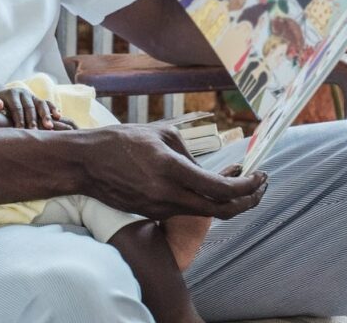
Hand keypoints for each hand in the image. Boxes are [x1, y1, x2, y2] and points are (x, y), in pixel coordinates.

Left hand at [0, 87, 76, 129]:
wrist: (4, 95)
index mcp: (12, 94)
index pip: (17, 108)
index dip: (19, 119)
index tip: (20, 131)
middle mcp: (24, 93)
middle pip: (30, 107)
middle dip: (33, 120)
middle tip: (35, 132)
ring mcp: (33, 96)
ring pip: (41, 104)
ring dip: (46, 115)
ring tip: (50, 127)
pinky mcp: (39, 100)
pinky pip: (48, 103)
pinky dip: (54, 108)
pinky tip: (58, 117)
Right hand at [81, 124, 267, 220]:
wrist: (85, 163)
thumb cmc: (120, 141)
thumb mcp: (160, 133)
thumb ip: (189, 153)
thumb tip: (208, 169)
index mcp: (171, 169)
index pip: (221, 189)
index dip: (247, 186)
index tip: (260, 175)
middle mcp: (167, 194)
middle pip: (222, 211)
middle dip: (248, 200)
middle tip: (260, 184)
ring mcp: (159, 208)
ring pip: (205, 212)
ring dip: (228, 199)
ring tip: (240, 178)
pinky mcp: (152, 212)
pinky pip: (186, 209)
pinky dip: (205, 199)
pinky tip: (209, 184)